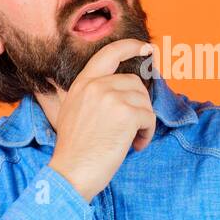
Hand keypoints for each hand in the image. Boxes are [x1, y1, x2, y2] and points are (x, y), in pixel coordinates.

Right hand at [47, 38, 157, 201]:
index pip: (109, 53)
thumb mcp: (70, 112)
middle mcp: (96, 85)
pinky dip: (146, 133)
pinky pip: (149, 117)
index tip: (146, 47)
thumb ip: (88, 95)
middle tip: (132, 128)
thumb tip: (114, 89)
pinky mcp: (126, 113)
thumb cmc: (73, 150)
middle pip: (134, 83)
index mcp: (82, 83)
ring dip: (143, 122)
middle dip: (139, 105)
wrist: (71, 173)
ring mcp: (111, 97)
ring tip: (131, 140)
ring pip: (144, 101)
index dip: (130, 46)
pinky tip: (135, 146)